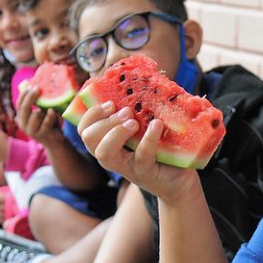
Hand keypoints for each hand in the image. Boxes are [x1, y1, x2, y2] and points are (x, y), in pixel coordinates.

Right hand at [15, 86, 64, 146]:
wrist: (54, 140)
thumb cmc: (46, 122)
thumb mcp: (40, 112)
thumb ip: (37, 103)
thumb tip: (37, 85)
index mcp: (21, 117)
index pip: (19, 104)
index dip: (24, 95)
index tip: (31, 86)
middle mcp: (23, 124)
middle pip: (24, 109)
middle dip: (30, 97)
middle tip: (37, 88)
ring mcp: (32, 131)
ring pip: (35, 115)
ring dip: (42, 109)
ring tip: (48, 106)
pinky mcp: (42, 134)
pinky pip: (45, 122)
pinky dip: (49, 116)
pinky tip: (52, 111)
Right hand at [77, 102, 196, 202]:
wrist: (178, 183)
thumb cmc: (160, 151)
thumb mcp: (144, 131)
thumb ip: (136, 113)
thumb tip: (137, 79)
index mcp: (107, 144)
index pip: (84, 129)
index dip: (91, 114)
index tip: (110, 104)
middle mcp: (112, 157)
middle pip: (88, 138)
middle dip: (103, 121)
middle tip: (126, 112)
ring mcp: (127, 167)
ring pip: (104, 153)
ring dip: (116, 132)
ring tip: (134, 122)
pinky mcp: (146, 173)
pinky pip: (141, 156)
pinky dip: (148, 138)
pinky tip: (156, 125)